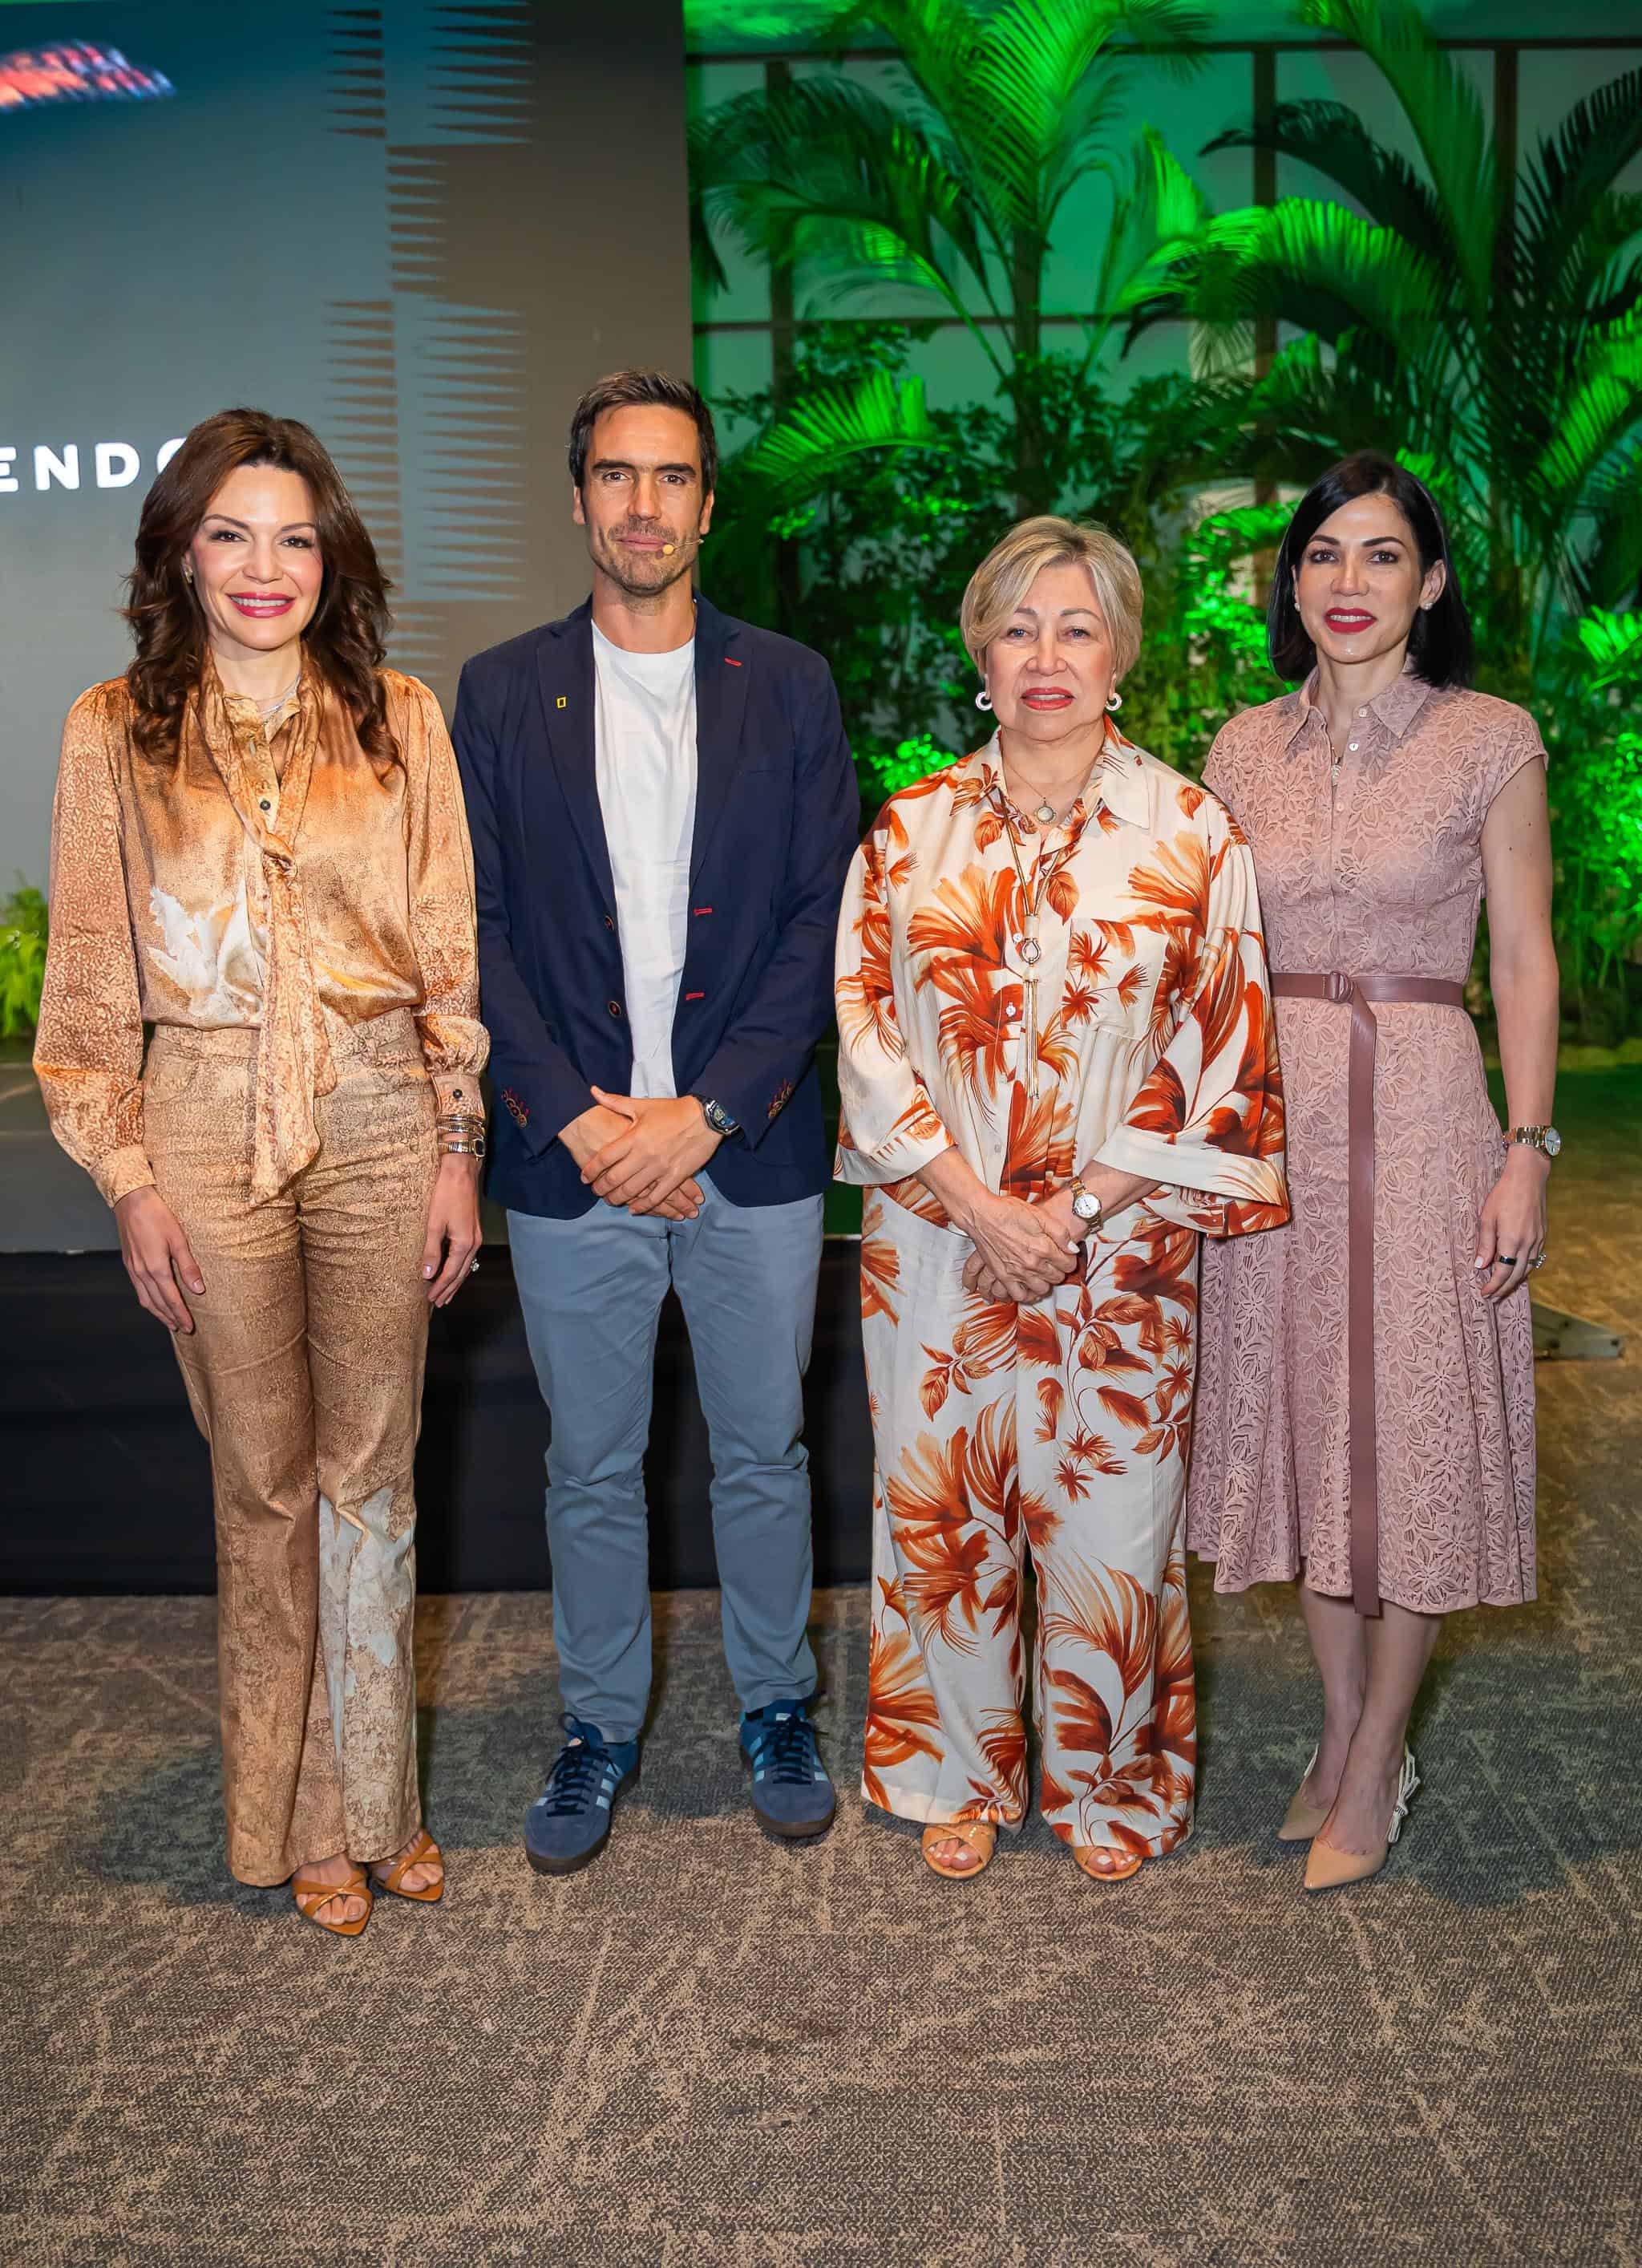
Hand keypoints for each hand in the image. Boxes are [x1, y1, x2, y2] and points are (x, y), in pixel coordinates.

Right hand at [113, 1186, 203, 1332]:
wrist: (131, 1200)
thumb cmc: (157, 1216)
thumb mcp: (179, 1239)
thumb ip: (188, 1266)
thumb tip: (198, 1289)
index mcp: (155, 1268)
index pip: (171, 1299)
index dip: (180, 1315)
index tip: (189, 1327)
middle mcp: (141, 1272)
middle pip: (157, 1304)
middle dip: (170, 1318)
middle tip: (182, 1329)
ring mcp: (133, 1268)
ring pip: (145, 1299)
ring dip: (157, 1313)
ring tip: (169, 1322)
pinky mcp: (129, 1263)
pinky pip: (138, 1289)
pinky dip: (148, 1301)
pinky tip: (154, 1301)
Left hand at [422, 1153, 481, 1306]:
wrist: (461, 1172)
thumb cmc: (446, 1195)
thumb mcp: (434, 1223)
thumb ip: (431, 1250)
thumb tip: (427, 1274)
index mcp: (464, 1244)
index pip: (450, 1273)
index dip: (439, 1287)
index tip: (430, 1299)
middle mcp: (474, 1243)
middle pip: (461, 1274)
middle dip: (449, 1289)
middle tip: (439, 1303)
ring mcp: (476, 1237)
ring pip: (466, 1266)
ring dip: (455, 1281)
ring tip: (447, 1293)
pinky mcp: (473, 1230)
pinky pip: (467, 1257)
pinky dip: (460, 1268)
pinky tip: (455, 1270)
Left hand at [560, 1103, 702, 1219]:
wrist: (705, 1117)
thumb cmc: (672, 1111)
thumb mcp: (643, 1105)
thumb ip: (616, 1102)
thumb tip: (593, 1092)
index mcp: (634, 1137)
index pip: (604, 1158)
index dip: (591, 1170)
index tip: (584, 1178)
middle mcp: (644, 1154)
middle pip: (614, 1178)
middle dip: (601, 1189)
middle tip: (596, 1192)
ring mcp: (660, 1167)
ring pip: (632, 1190)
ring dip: (618, 1199)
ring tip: (610, 1201)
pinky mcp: (676, 1176)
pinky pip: (656, 1197)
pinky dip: (643, 1206)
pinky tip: (634, 1209)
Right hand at [958, 1191, 1079, 1305]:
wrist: (982, 1215)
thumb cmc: (1009, 1211)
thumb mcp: (1040, 1215)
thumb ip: (1060, 1233)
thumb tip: (1073, 1249)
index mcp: (1043, 1247)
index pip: (1068, 1264)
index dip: (1070, 1259)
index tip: (1065, 1255)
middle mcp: (1031, 1263)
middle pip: (1056, 1278)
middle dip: (1059, 1270)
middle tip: (1054, 1262)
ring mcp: (1016, 1272)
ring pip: (1041, 1289)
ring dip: (1045, 1283)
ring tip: (1043, 1274)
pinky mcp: (1003, 1276)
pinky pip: (1019, 1295)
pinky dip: (1026, 1295)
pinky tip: (1028, 1287)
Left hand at [1474, 1145, 1548, 1302]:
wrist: (1528, 1177)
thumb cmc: (1503, 1194)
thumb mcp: (1487, 1217)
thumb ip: (1485, 1243)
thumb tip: (1480, 1266)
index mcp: (1512, 1241)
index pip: (1502, 1272)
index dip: (1493, 1286)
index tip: (1484, 1293)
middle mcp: (1528, 1244)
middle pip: (1516, 1275)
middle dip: (1504, 1289)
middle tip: (1492, 1298)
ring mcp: (1538, 1240)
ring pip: (1528, 1269)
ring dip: (1515, 1282)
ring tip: (1504, 1289)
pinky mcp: (1542, 1235)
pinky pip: (1535, 1259)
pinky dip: (1525, 1269)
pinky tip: (1518, 1271)